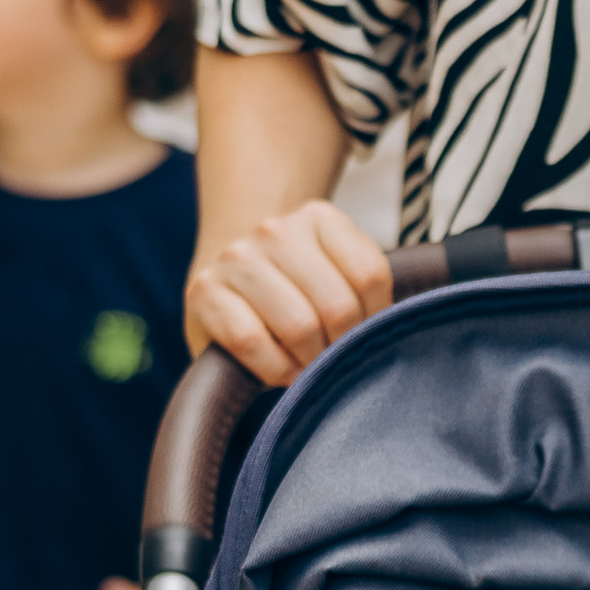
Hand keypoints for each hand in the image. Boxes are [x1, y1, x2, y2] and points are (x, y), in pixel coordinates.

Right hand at [184, 198, 393, 386]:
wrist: (228, 282)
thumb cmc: (294, 291)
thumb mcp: (335, 275)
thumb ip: (361, 293)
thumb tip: (386, 337)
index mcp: (319, 218)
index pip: (370, 276)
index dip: (376, 319)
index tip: (364, 336)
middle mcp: (274, 230)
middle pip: (337, 305)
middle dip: (342, 348)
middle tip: (335, 363)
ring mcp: (236, 258)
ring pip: (298, 326)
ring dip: (310, 362)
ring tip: (309, 369)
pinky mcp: (203, 291)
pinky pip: (251, 342)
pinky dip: (275, 369)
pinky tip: (282, 372)